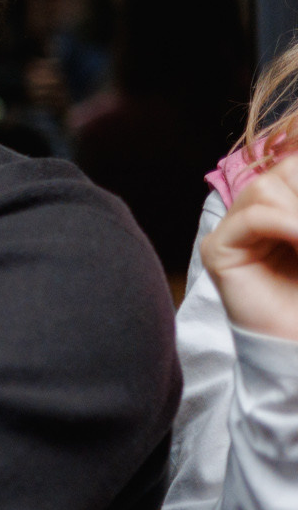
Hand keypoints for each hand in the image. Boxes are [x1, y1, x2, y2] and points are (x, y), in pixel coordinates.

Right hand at [205, 158, 297, 341]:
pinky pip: (250, 217)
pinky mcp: (219, 251)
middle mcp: (254, 215)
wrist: (297, 342)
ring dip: (297, 210)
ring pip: (264, 189)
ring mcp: (233, 232)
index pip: (293, 167)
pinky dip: (284, 222)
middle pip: (281, 171)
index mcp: (284, 210)